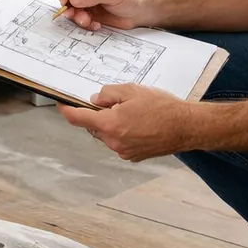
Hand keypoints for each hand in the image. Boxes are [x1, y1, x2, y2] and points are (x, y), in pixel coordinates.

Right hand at [50, 0, 147, 29]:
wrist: (139, 12)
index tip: (68, 0)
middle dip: (66, 5)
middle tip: (76, 12)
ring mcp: (82, 1)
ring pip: (66, 8)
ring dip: (75, 17)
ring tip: (88, 21)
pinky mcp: (85, 13)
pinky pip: (75, 19)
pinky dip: (83, 24)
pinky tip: (95, 24)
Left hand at [58, 85, 196, 160]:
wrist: (186, 127)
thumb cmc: (162, 108)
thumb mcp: (131, 91)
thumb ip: (108, 94)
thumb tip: (96, 100)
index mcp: (110, 124)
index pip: (78, 118)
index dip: (67, 110)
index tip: (62, 105)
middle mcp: (113, 141)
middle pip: (94, 126)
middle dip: (98, 115)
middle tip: (115, 103)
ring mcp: (123, 151)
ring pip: (107, 135)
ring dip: (112, 125)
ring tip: (134, 113)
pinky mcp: (133, 156)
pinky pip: (119, 142)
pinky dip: (123, 133)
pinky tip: (139, 125)